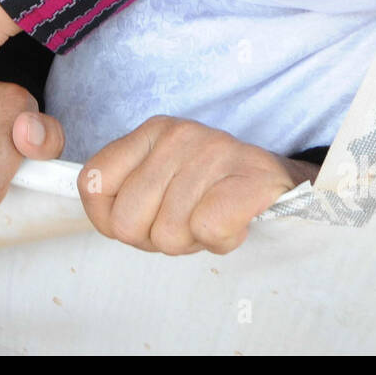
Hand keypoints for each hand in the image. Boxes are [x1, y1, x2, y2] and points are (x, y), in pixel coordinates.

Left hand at [79, 116, 316, 254]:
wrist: (283, 185)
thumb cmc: (214, 192)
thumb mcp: (162, 182)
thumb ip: (124, 195)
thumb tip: (101, 217)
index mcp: (150, 133)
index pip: (91, 183)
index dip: (109, 218)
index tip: (140, 221)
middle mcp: (178, 136)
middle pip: (125, 221)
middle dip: (153, 238)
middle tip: (186, 224)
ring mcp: (214, 153)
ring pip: (167, 233)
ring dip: (191, 241)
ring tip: (212, 220)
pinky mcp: (249, 178)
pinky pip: (206, 228)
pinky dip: (219, 240)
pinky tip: (233, 223)